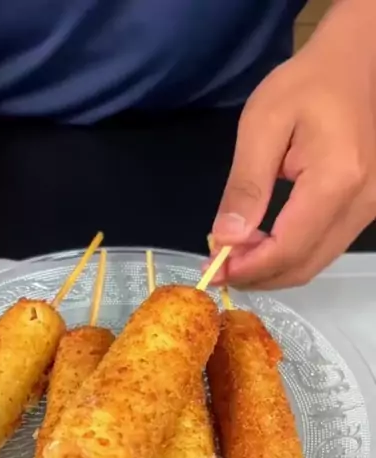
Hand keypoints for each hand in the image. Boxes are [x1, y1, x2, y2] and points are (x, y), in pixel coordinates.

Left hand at [210, 0, 375, 290]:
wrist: (355, 64)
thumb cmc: (308, 83)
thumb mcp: (262, 124)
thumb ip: (245, 186)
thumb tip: (225, 239)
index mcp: (336, 181)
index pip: (288, 249)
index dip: (249, 268)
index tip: (215, 270)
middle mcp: (361, 204)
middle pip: (303, 266)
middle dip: (258, 275)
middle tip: (221, 268)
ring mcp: (369, 210)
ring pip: (315, 263)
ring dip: (273, 269)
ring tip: (236, 255)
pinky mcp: (366, 210)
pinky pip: (325, 248)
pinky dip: (291, 255)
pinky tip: (263, 243)